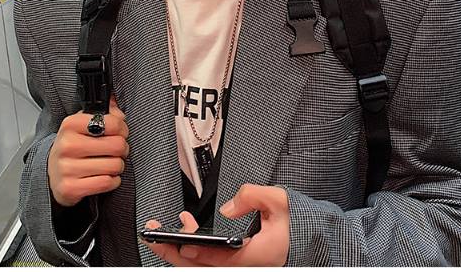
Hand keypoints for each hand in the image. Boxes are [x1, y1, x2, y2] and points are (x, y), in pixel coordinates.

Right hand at [47, 94, 129, 206]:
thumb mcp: (83, 124)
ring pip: (114, 165)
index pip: (112, 123)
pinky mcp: (70, 188)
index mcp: (71, 124)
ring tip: (109, 163)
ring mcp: (67, 168)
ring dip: (117, 166)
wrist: (51, 173)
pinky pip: (107, 182)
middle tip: (117, 150)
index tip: (120, 132)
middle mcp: (67, 145)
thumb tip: (117, 107)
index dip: (122, 128)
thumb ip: (104, 112)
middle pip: (117, 145)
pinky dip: (112, 181)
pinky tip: (105, 176)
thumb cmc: (72, 147)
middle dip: (122, 149)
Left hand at [142, 184, 289, 265]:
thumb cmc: (296, 223)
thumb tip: (228, 207)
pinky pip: (208, 262)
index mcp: (254, 256)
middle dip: (173, 253)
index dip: (196, 252)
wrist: (308, 238)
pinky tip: (184, 233)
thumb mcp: (279, 201)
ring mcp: (238, 267)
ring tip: (161, 233)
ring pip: (201, 266)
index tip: (179, 242)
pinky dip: (191, 250)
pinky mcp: (235, 264)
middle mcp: (243, 266)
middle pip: (201, 267)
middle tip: (152, 239)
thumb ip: (254, 196)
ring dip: (178, 251)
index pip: (217, 258)